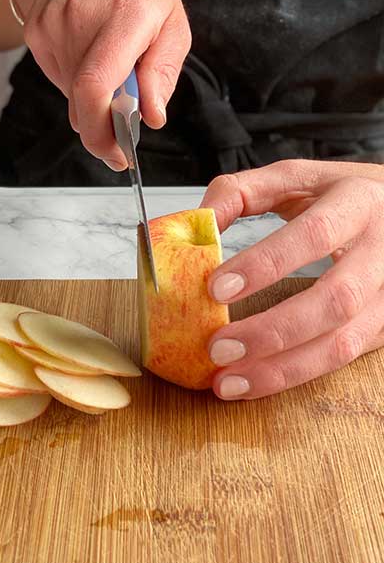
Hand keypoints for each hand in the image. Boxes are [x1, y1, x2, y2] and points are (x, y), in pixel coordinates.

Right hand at [11, 0, 189, 167]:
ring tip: (107, 61)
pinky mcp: (36, 33)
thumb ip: (163, 71)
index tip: (116, 154)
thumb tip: (152, 116)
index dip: (100, 132)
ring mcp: (53, 25)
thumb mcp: (171, 20)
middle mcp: (83, 17)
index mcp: (125, 13)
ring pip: (69, 94)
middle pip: (81, 100)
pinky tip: (86, 50)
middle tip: (120, 124)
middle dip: (102, 123)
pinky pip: (58, 78)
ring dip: (91, 96)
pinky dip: (75, 79)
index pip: (96, 87)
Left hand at [200, 161, 383, 400]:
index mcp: (359, 203)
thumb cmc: (343, 197)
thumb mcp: (298, 179)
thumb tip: (198, 221)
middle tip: (218, 348)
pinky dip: (293, 376)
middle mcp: (383, 250)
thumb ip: (244, 192)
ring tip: (227, 382)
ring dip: (281, 369)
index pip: (316, 234)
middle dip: (273, 330)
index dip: (267, 264)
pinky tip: (254, 383)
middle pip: (336, 300)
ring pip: (343, 342)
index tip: (217, 288)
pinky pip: (341, 359)